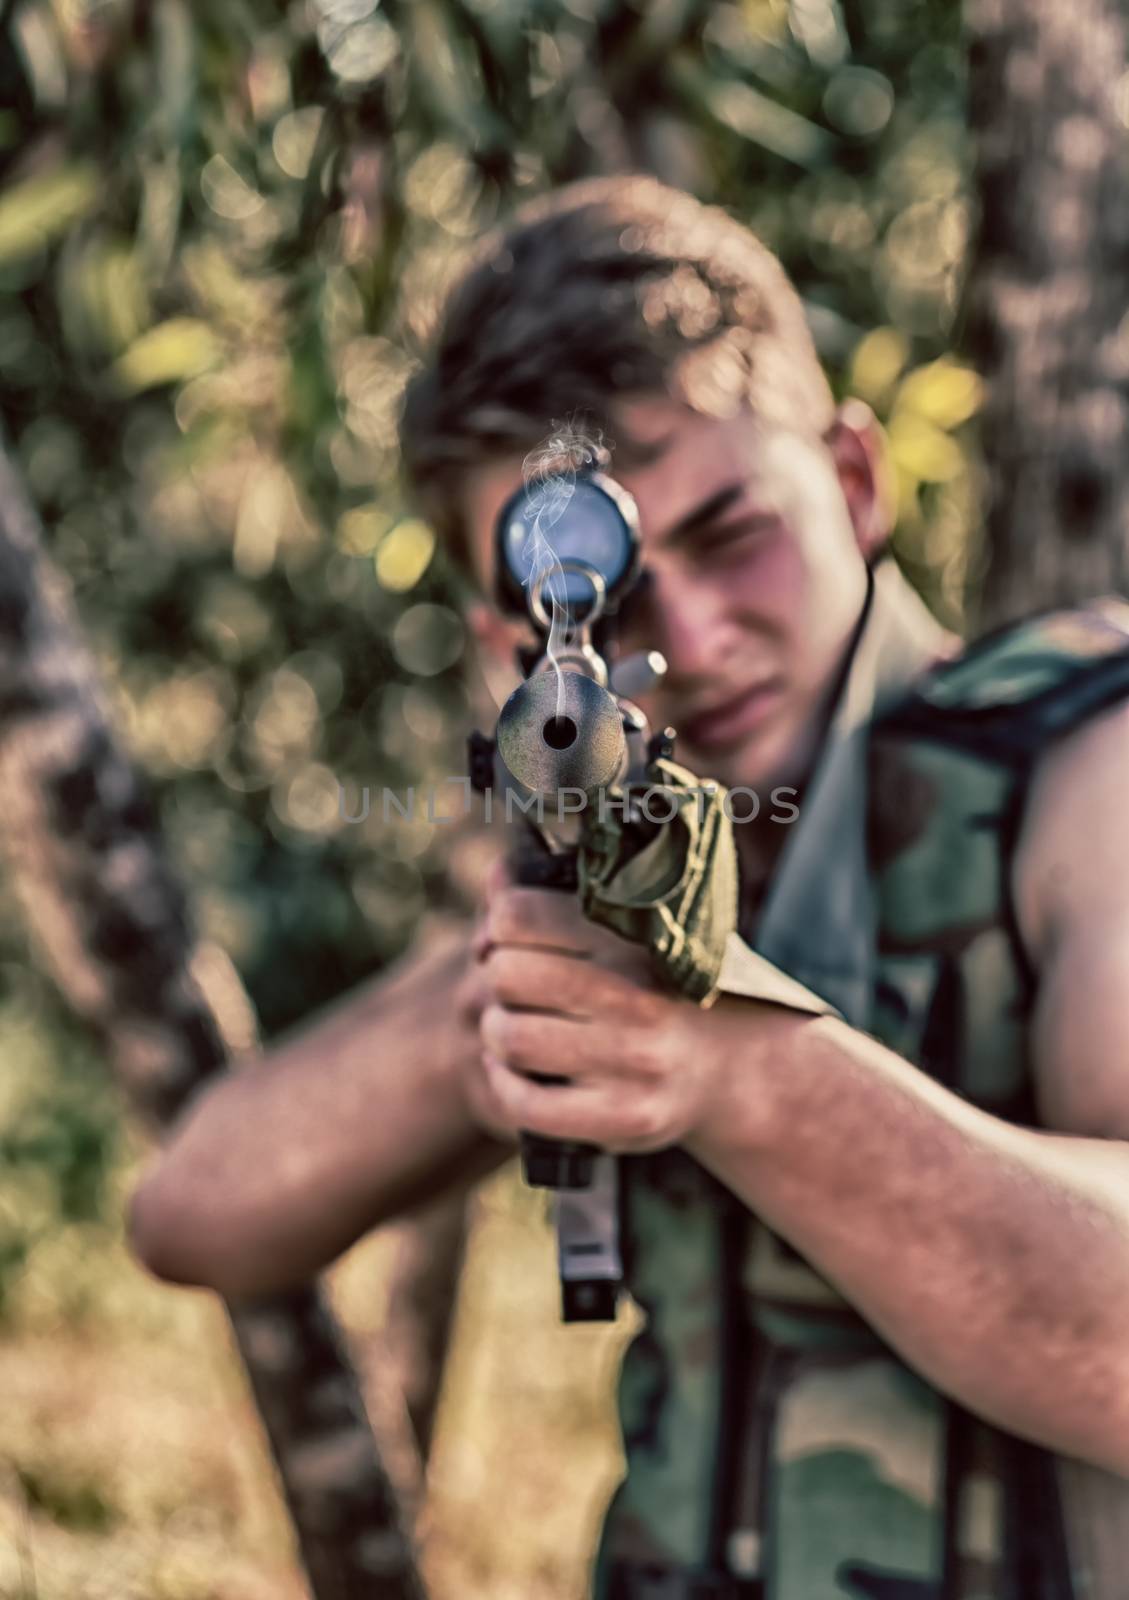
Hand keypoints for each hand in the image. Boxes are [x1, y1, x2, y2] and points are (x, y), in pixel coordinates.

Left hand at [462, 858, 730, 1153]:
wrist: (737, 1067)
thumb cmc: (669, 987)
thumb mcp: (637, 932)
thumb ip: (565, 903)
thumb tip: (496, 874)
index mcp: (636, 941)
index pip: (521, 916)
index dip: (499, 925)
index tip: (508, 938)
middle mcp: (636, 999)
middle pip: (508, 975)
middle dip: (498, 977)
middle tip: (512, 985)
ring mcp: (631, 1064)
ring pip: (511, 1037)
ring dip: (497, 1030)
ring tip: (513, 1025)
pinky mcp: (623, 1118)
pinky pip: (524, 1103)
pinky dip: (503, 1082)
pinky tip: (514, 1069)